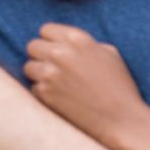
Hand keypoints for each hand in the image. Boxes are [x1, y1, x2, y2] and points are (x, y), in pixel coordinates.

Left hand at [24, 23, 149, 149]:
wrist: (122, 119)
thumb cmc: (119, 86)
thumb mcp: (109, 54)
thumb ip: (84, 43)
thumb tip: (64, 42)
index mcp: (77, 39)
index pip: (45, 30)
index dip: (50, 40)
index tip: (56, 50)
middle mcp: (60, 53)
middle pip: (32, 46)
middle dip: (41, 56)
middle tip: (53, 67)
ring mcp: (50, 73)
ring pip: (28, 66)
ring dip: (38, 74)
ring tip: (56, 83)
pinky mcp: (44, 93)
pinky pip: (33, 87)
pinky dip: (42, 92)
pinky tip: (60, 98)